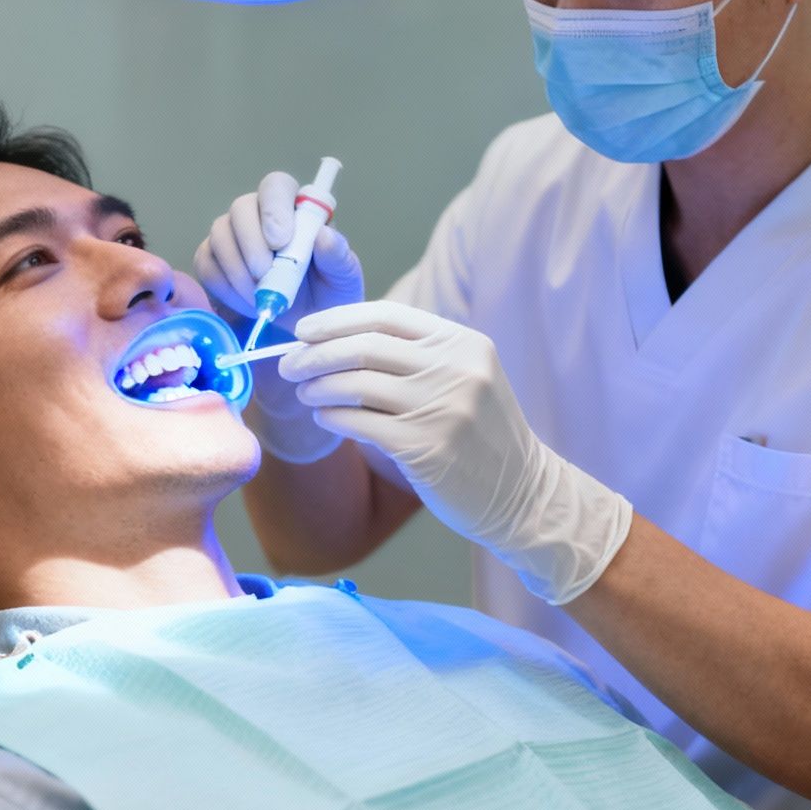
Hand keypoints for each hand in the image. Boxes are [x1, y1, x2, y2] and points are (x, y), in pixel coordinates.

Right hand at [194, 172, 364, 462]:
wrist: (309, 326)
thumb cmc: (330, 294)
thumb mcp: (343, 279)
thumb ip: (338, 256)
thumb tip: (324, 236)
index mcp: (294, 208)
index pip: (276, 186)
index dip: (273, 208)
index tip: (281, 241)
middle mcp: (259, 214)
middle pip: (240, 209)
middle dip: (250, 244)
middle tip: (265, 277)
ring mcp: (233, 236)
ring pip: (219, 235)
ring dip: (237, 269)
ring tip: (261, 299)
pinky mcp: (214, 261)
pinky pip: (206, 263)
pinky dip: (223, 285)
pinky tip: (246, 303)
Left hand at [278, 301, 634, 603]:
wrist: (522, 494)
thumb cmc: (480, 434)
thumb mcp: (466, 378)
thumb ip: (418, 354)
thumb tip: (340, 338)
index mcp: (464, 343)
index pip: (387, 316)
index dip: (337, 320)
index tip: (304, 331)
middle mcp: (456, 369)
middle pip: (364, 346)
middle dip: (315, 353)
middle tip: (288, 364)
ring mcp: (442, 408)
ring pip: (356, 383)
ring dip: (318, 385)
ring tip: (303, 391)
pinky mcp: (426, 447)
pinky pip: (359, 423)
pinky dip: (332, 417)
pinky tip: (322, 418)